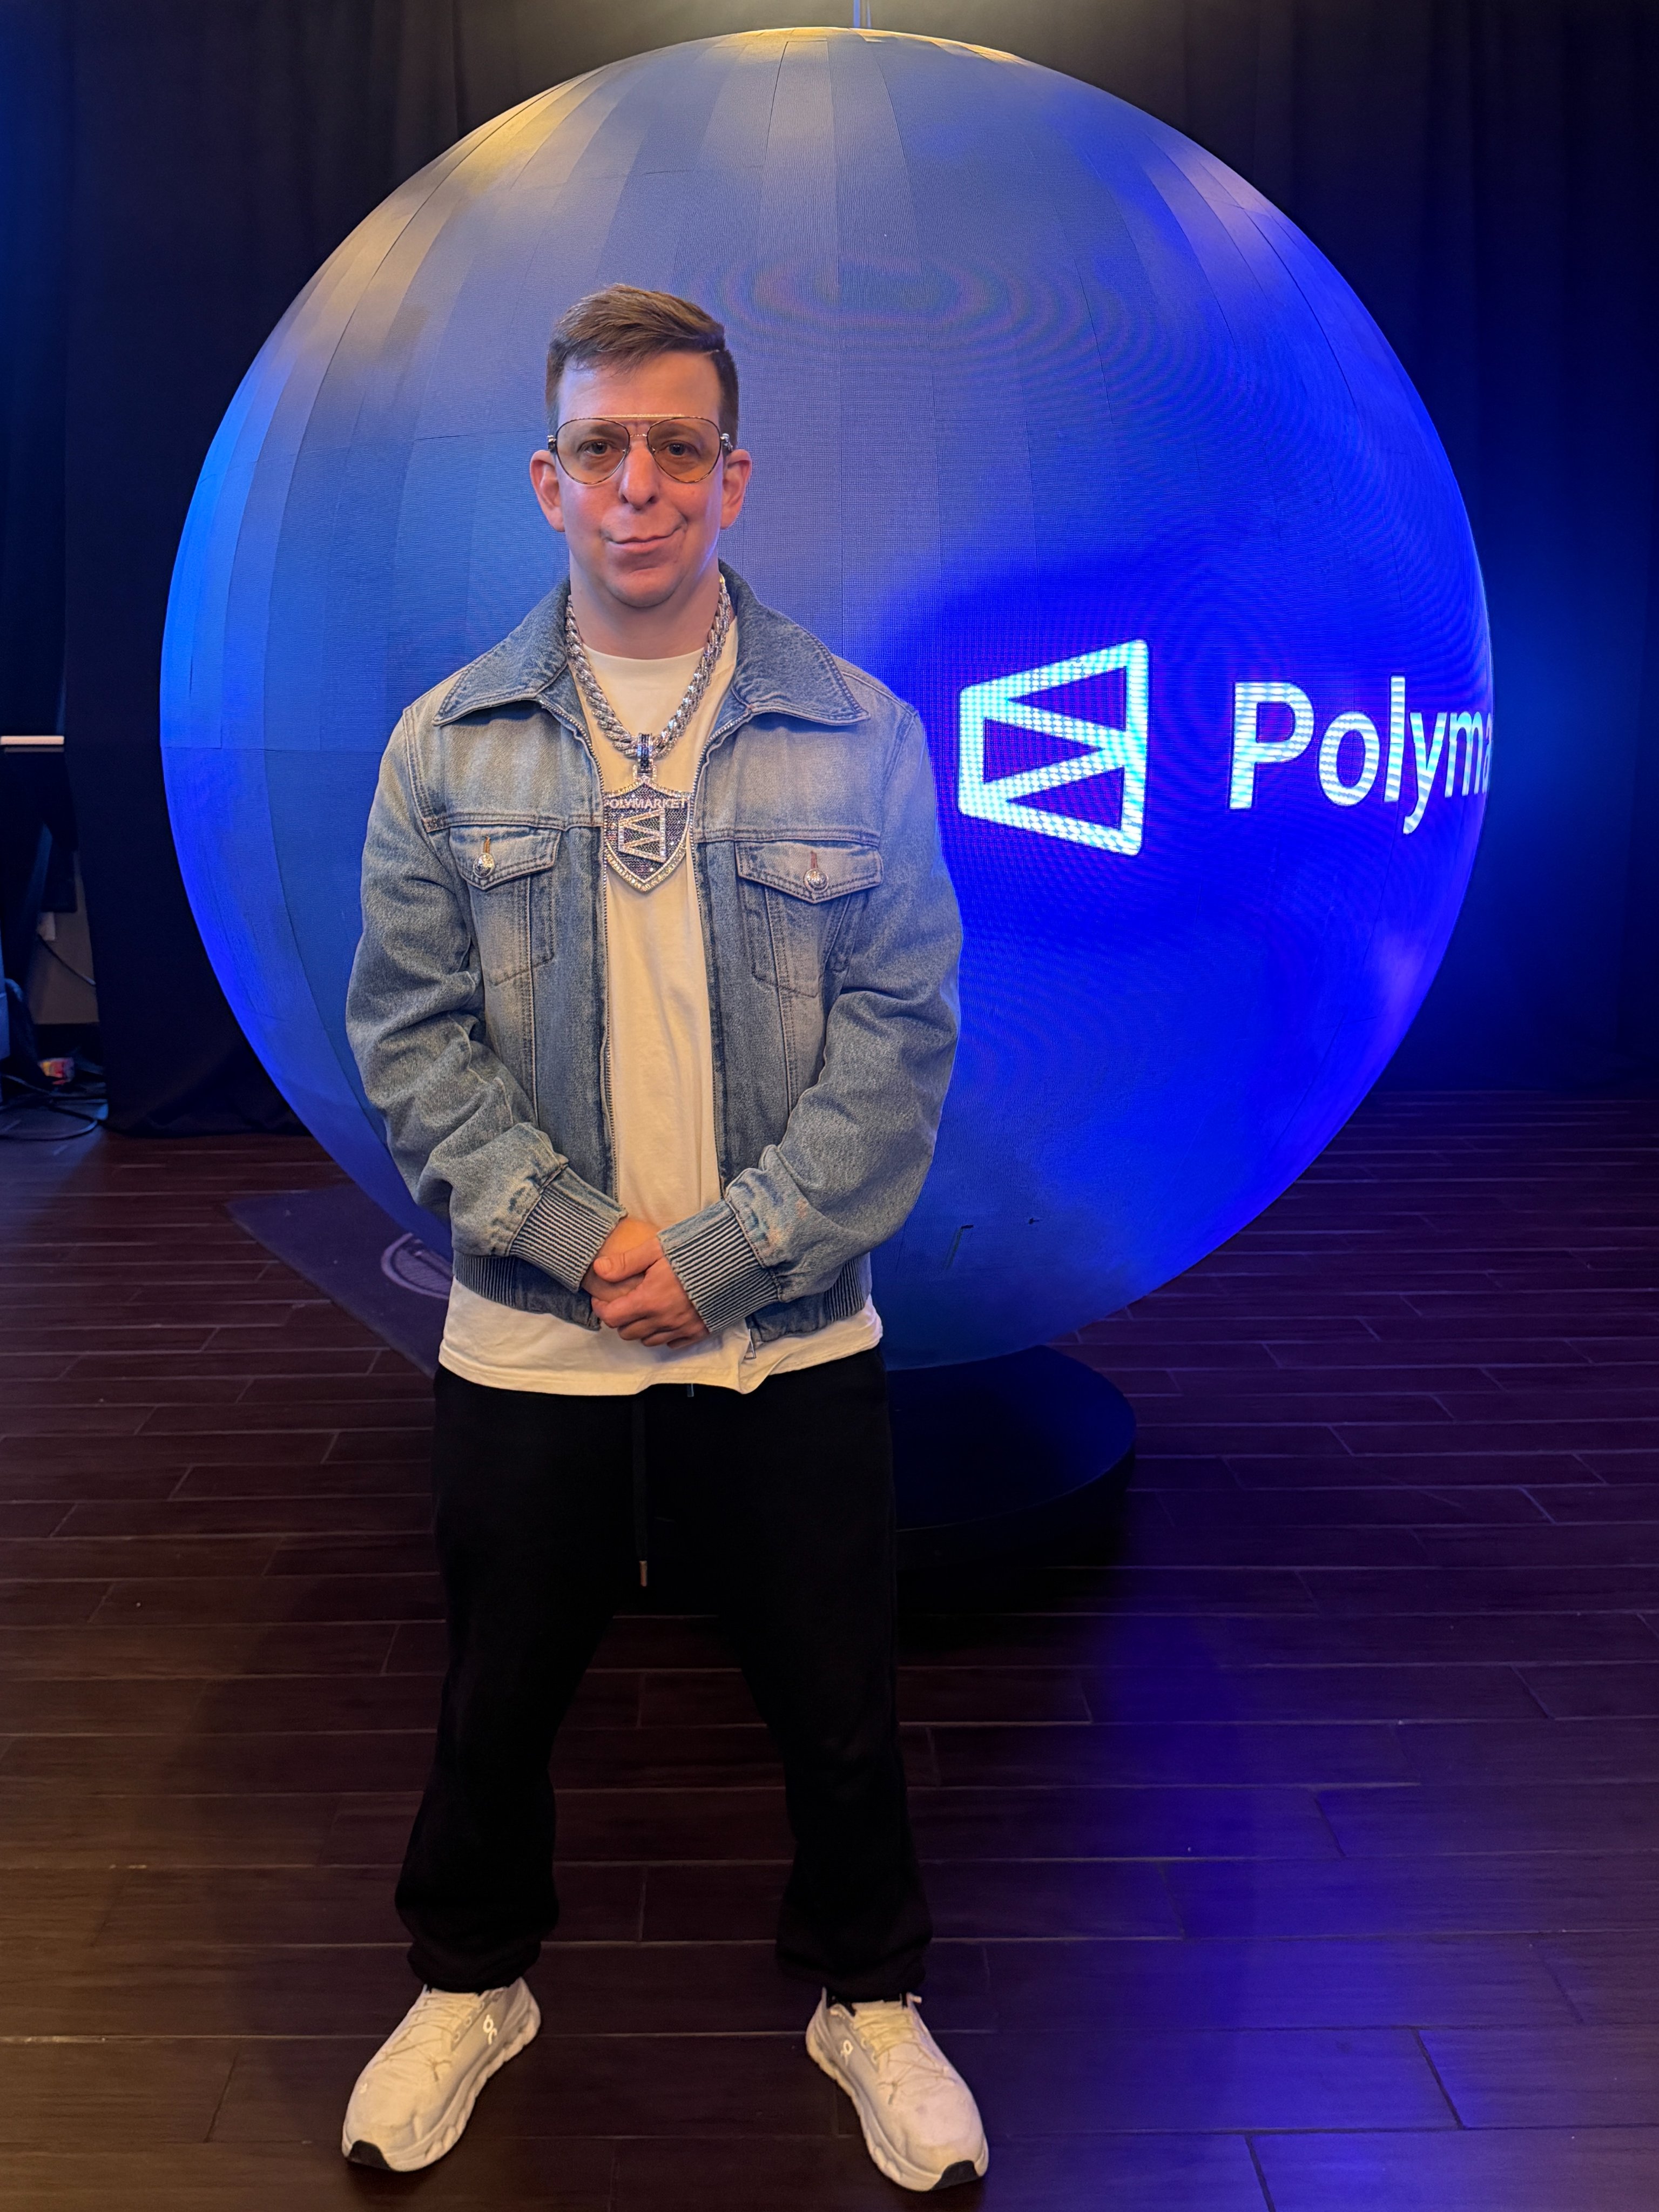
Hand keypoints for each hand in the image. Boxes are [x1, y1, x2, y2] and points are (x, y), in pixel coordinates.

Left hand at [585, 1226, 708, 1348]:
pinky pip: (672, 1343)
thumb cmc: (695, 1251)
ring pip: (648, 1340)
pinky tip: (666, 1318)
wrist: (735, 1261)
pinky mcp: (699, 1332)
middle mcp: (663, 1320)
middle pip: (627, 1332)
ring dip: (640, 1328)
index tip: (601, 1298)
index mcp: (648, 1300)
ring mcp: (682, 1328)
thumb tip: (599, 1269)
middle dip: (620, 1319)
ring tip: (644, 1310)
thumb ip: (626, 1262)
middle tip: (623, 1302)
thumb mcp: (656, 1249)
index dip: (601, 1308)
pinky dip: (664, 1334)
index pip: (612, 1317)